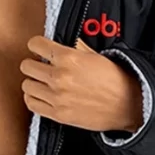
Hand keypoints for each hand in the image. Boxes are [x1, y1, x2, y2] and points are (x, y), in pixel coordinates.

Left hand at [19, 35, 143, 132]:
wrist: (127, 104)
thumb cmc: (115, 79)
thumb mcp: (95, 55)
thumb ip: (74, 47)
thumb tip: (61, 41)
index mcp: (68, 58)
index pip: (35, 44)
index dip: (36, 45)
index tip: (39, 48)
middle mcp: (59, 77)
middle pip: (26, 66)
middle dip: (33, 63)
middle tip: (41, 66)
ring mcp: (57, 97)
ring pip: (26, 85)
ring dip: (33, 81)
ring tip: (42, 82)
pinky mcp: (57, 114)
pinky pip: (31, 104)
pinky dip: (33, 98)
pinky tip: (42, 95)